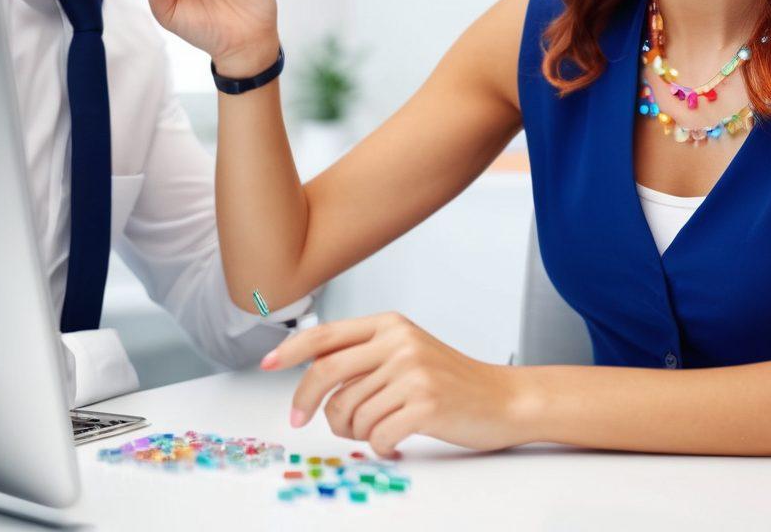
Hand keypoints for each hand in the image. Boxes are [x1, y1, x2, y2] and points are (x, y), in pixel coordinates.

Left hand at [259, 312, 538, 457]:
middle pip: (327, 373)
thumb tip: (312, 372)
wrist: (502, 399)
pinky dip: (378, 446)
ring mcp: (412, 371)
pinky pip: (374, 435)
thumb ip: (365, 354)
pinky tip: (394, 440)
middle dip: (306, 402)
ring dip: (352, 431)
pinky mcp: (424, 403)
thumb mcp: (405, 351)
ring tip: (374, 430)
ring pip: (349, 410)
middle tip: (301, 421)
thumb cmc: (449, 380)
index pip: (326, 335)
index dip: (291, 350)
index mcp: (389, 323)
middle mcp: (398, 342)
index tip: (267, 363)